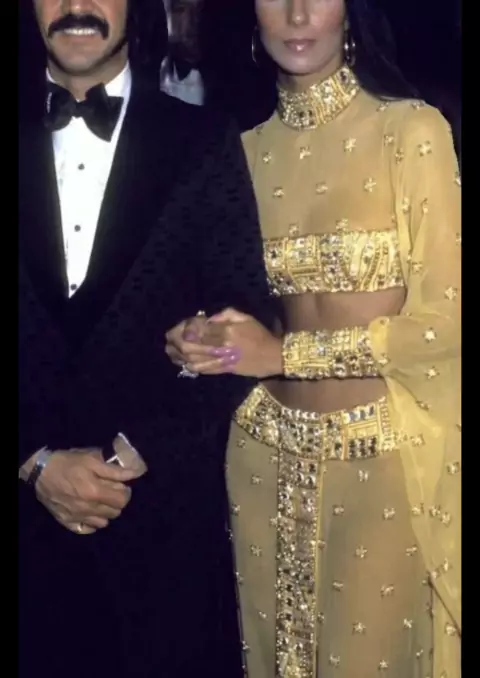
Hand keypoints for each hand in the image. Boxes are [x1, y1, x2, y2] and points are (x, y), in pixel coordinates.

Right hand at [34, 439, 140, 534]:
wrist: (40, 471)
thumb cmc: (68, 462)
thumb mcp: (92, 460)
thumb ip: (114, 470)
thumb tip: (134, 474)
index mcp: (94, 492)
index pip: (122, 501)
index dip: (126, 492)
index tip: (121, 486)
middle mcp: (87, 509)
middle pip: (115, 513)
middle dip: (117, 502)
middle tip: (111, 491)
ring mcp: (76, 518)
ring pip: (103, 523)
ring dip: (106, 513)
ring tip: (101, 501)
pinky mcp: (67, 522)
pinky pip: (86, 530)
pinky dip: (92, 523)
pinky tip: (90, 512)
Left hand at [168, 308, 282, 378]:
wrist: (273, 356)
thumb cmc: (260, 334)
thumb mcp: (246, 317)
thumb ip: (226, 314)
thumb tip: (209, 318)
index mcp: (226, 331)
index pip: (199, 329)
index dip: (185, 327)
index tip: (180, 326)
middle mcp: (221, 346)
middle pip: (191, 345)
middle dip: (176, 341)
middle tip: (168, 337)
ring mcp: (221, 360)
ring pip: (194, 359)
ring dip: (178, 355)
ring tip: (169, 350)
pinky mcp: (223, 370)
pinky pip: (203, 369)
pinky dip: (190, 366)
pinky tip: (182, 363)